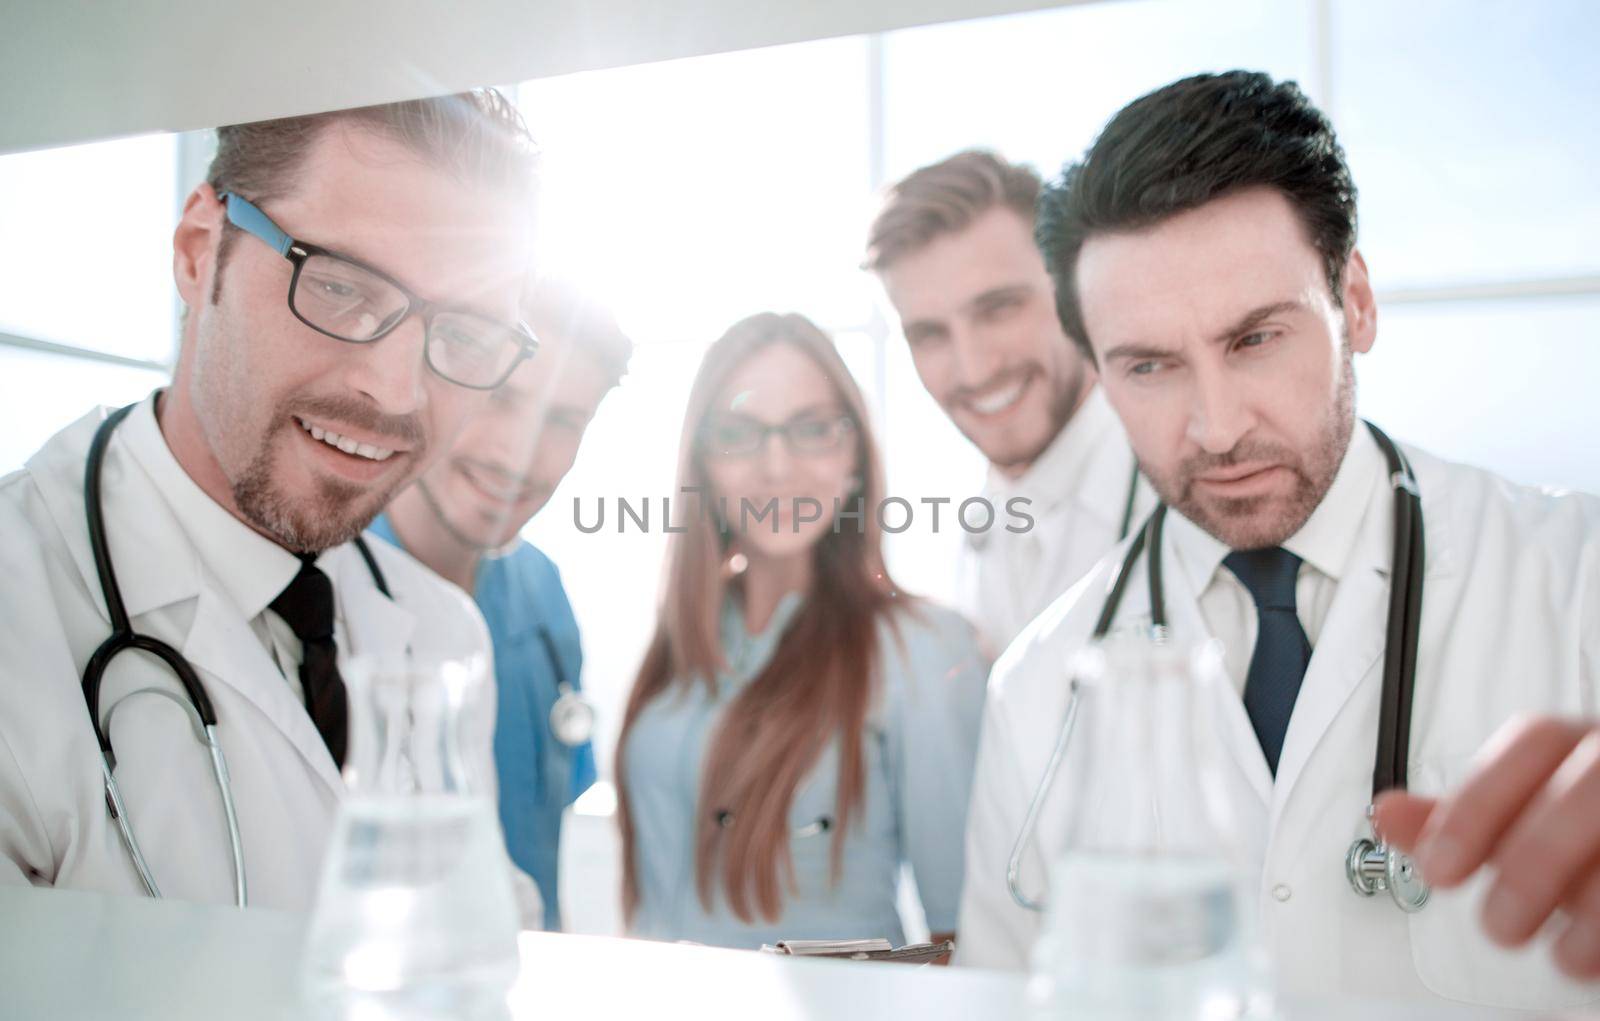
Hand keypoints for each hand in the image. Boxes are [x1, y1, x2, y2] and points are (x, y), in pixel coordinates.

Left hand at [1373, 715, 1599, 980]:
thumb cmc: (1582, 830)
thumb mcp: (1522, 817)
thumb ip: (1462, 817)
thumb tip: (1387, 813)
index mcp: (1584, 741)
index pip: (1534, 743)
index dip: (1478, 806)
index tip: (1439, 869)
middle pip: (1585, 795)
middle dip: (1530, 867)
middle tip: (1500, 925)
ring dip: (1588, 911)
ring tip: (1561, 954)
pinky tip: (1595, 955)